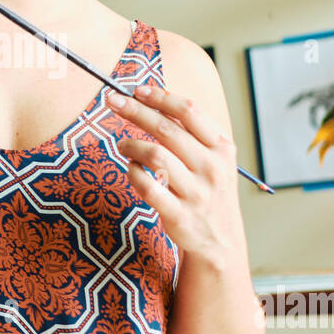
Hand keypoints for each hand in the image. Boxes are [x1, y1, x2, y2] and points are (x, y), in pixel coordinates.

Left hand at [105, 83, 240, 263]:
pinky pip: (147, 187)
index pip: (190, 111)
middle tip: (112, 101)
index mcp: (222, 148)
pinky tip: (130, 168)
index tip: (137, 89)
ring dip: (131, 144)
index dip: (160, 97)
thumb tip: (153, 99)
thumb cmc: (209, 192)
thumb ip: (191, 133)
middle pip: (166, 129)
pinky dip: (133, 173)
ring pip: (155, 155)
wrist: (221, 243)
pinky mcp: (179, 215)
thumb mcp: (214, 160)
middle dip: (135, 111)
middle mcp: (212, 168)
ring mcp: (196, 193)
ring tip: (122, 143)